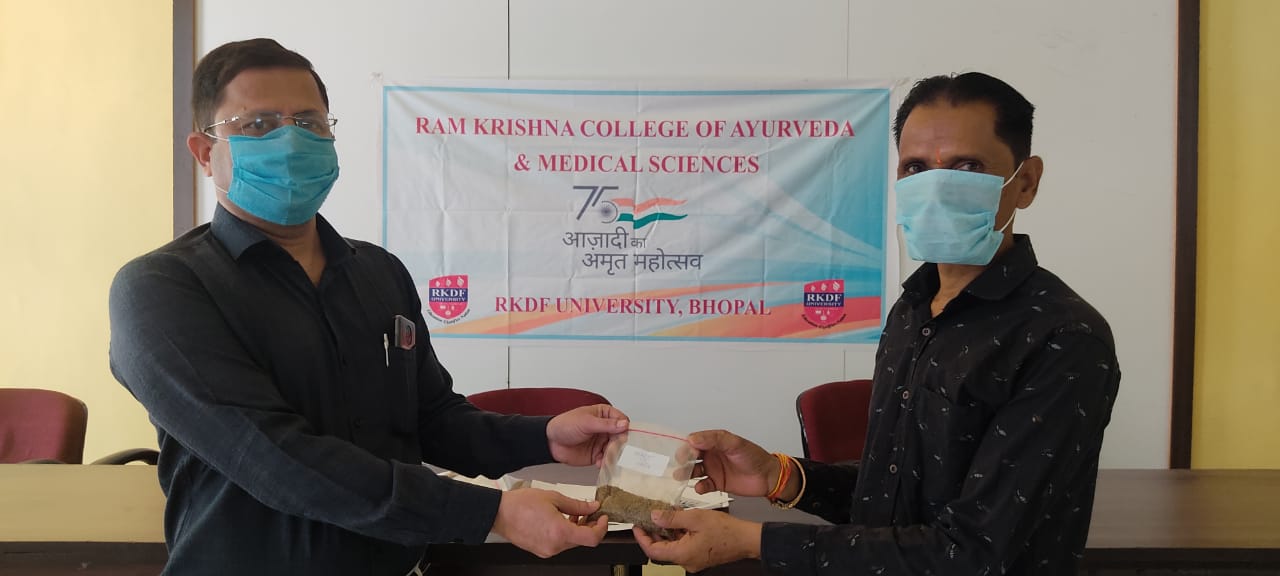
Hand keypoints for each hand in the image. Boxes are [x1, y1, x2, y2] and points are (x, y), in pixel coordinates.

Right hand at [492, 488, 608, 557]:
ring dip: (577, 529)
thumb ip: (577, 505)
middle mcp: (554, 546)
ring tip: (574, 514)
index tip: (603, 518)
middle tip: (591, 512)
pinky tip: (561, 520)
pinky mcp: (541, 551)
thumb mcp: (554, 498)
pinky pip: (559, 544)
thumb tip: (592, 507)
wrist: (499, 513)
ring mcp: (547, 550)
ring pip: (571, 542)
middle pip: (582, 541)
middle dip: (589, 526)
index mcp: (560, 532)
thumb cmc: (521, 504)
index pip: (592, 539)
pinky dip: (565, 533)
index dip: (602, 528)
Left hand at [547, 404, 628, 465]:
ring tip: (608, 459)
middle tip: (617, 450)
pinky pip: (607, 459)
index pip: (622, 421)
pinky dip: (606, 462)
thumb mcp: (586, 422)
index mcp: (604, 414)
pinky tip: (601, 463)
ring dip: (613, 455)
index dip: (625, 429)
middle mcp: (605, 428)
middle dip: (620, 445)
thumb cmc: (565, 425)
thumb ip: (606, 424)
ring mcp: (602, 442)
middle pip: (621, 437)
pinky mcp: (597, 454)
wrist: (550, 442)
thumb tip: (624, 424)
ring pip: (615, 449)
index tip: (624, 436)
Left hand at [635, 509, 761, 572]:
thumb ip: (672, 518)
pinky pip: (684, 547)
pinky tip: (680, 522)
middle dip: (653, 534)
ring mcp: (693, 560)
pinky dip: (679, 535)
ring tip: (664, 516)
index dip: (642, 538)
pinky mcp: (700, 557)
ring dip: (667, 533)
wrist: (747, 540)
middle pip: (662, 550)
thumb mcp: (695, 518)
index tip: (637, 526)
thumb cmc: (726, 531)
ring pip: (673, 548)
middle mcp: (686, 561)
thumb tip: (654, 517)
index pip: (653, 551)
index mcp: (682, 554)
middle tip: (648, 518)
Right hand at [687, 429, 777, 496]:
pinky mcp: (717, 484)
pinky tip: (700, 487)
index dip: (686, 446)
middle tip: (679, 465)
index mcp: (714, 443)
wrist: (768, 477)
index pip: (694, 442)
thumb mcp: (735, 443)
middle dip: (683, 461)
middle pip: (690, 457)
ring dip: (686, 474)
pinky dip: (699, 487)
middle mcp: (711, 455)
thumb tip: (693, 438)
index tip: (682, 452)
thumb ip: (714, 439)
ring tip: (681, 477)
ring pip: (694, 471)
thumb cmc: (754, 456)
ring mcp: (713, 470)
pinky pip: (703, 485)